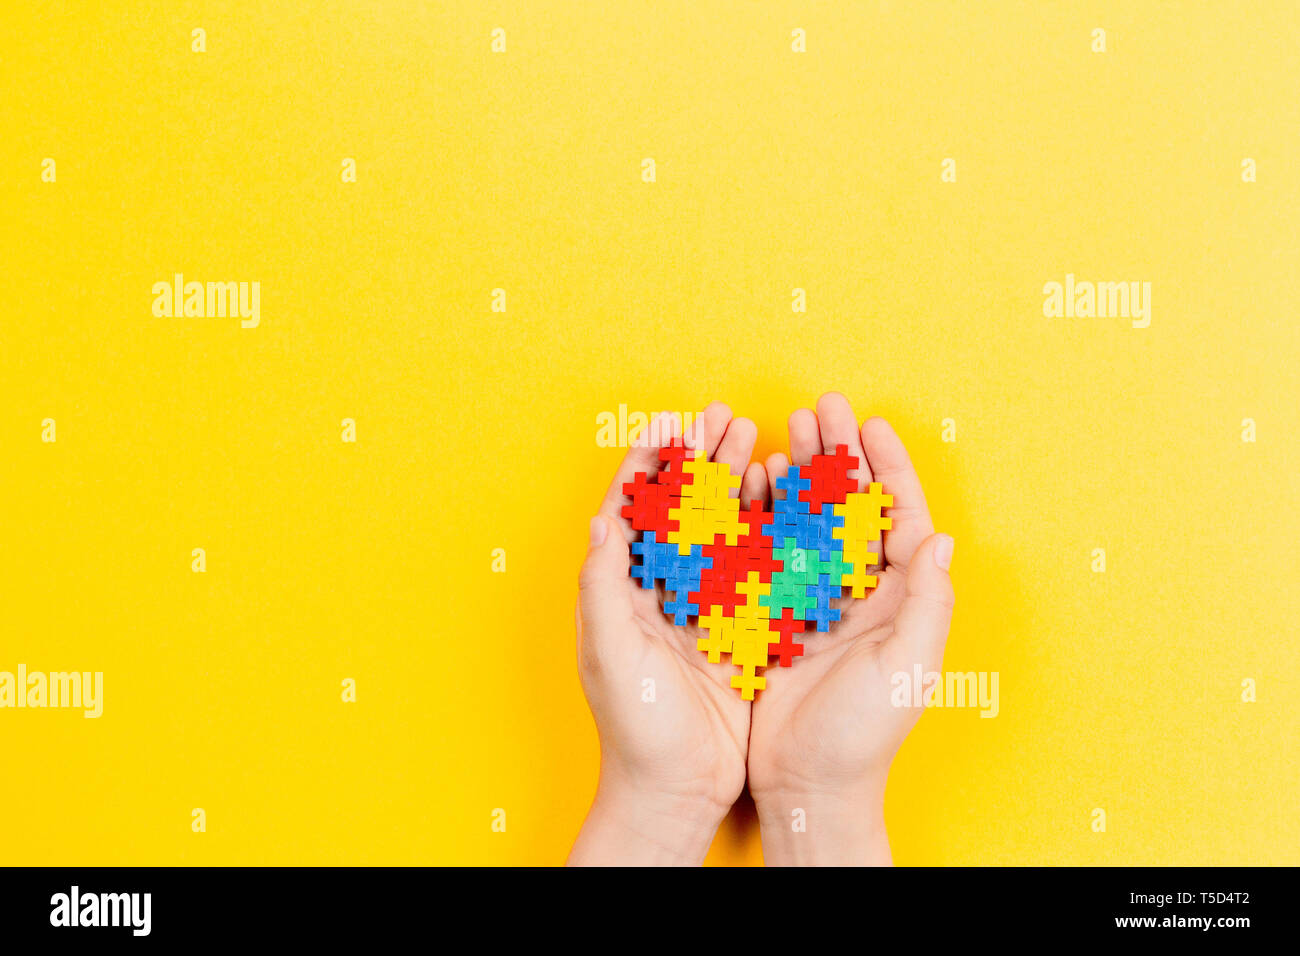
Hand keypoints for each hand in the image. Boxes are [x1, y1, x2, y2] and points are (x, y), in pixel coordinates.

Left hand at [568, 402, 766, 864]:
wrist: (676, 788)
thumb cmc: (633, 726)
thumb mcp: (610, 654)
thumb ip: (603, 587)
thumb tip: (600, 520)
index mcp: (618, 590)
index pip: (628, 510)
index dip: (646, 464)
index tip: (668, 422)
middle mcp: (656, 590)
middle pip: (679, 507)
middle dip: (698, 459)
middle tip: (723, 416)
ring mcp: (698, 604)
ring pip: (718, 526)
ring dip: (733, 482)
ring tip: (754, 438)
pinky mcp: (734, 625)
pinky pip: (750, 564)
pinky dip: (763, 527)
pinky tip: (779, 496)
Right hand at [746, 392, 954, 864]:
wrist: (808, 784)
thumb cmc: (865, 734)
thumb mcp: (908, 668)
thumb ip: (926, 602)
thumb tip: (940, 538)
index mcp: (900, 598)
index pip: (899, 516)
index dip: (887, 467)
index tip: (870, 423)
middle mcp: (861, 592)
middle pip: (851, 506)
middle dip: (838, 455)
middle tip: (820, 407)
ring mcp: (817, 600)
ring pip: (809, 520)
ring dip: (800, 474)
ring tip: (785, 430)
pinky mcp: (778, 615)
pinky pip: (771, 551)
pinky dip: (764, 514)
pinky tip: (754, 484)